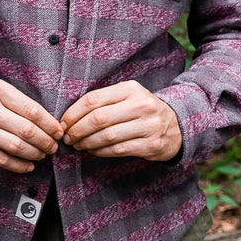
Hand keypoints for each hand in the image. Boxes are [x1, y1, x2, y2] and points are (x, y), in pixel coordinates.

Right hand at [0, 79, 62, 172]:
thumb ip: (18, 101)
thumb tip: (47, 121)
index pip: (32, 110)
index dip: (49, 124)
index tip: (58, 131)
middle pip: (26, 130)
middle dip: (45, 141)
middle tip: (53, 146)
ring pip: (15, 147)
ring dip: (34, 154)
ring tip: (42, 154)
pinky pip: (1, 159)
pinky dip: (18, 165)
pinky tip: (28, 165)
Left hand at [60, 81, 181, 161]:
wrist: (177, 125)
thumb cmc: (142, 110)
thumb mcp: (127, 96)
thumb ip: (103, 101)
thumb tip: (69, 117)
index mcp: (130, 89)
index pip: (93, 100)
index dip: (73, 113)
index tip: (63, 123)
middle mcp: (141, 105)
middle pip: (98, 119)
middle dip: (77, 130)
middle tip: (67, 137)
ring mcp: (148, 126)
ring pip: (107, 136)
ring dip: (87, 143)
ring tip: (78, 145)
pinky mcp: (152, 145)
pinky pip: (118, 150)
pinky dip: (101, 152)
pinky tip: (93, 151)